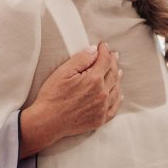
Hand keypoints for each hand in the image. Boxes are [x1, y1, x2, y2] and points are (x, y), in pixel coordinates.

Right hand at [19, 42, 121, 156]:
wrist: (48, 121)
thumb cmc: (53, 96)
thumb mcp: (63, 72)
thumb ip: (81, 59)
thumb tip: (94, 50)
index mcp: (94, 79)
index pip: (104, 60)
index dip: (105, 51)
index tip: (103, 46)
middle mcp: (102, 93)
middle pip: (113, 74)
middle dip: (113, 62)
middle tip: (113, 55)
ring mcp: (102, 108)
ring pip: (116, 89)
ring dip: (117, 78)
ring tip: (118, 71)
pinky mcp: (100, 119)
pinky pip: (114, 108)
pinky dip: (118, 99)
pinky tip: (119, 94)